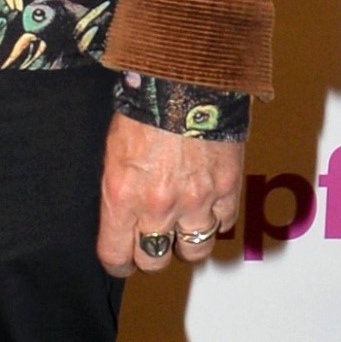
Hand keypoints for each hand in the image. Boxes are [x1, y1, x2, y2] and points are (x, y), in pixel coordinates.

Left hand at [98, 113, 242, 274]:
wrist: (186, 79)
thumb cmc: (143, 107)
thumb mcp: (112, 150)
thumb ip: (117, 189)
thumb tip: (120, 213)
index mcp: (122, 196)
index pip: (115, 254)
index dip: (117, 262)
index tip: (120, 259)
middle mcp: (158, 207)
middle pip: (154, 261)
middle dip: (149, 254)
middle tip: (150, 241)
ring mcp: (197, 202)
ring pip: (193, 251)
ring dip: (186, 242)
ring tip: (182, 227)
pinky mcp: (227, 190)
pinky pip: (223, 225)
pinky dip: (215, 219)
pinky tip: (207, 206)